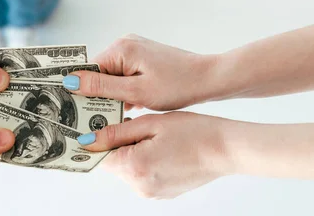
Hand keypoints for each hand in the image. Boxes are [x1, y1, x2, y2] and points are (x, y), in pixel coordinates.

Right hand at [64, 34, 217, 110]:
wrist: (209, 78)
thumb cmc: (177, 86)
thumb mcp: (136, 92)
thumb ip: (101, 87)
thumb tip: (70, 81)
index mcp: (121, 48)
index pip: (88, 69)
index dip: (81, 89)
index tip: (74, 109)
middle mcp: (124, 43)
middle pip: (98, 72)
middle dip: (98, 94)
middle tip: (99, 116)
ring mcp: (134, 49)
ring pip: (111, 75)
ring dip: (113, 94)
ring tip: (122, 110)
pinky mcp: (142, 57)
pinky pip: (123, 74)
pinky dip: (125, 90)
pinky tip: (133, 105)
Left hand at [80, 112, 230, 198]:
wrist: (226, 149)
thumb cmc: (193, 132)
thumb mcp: (150, 123)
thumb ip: (116, 132)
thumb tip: (88, 138)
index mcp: (135, 167)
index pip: (99, 156)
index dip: (95, 138)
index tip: (93, 124)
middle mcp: (140, 186)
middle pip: (112, 162)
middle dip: (115, 142)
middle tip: (127, 121)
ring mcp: (151, 192)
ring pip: (127, 168)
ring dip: (129, 151)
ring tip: (149, 132)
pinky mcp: (161, 193)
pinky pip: (141, 175)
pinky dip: (143, 160)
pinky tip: (159, 145)